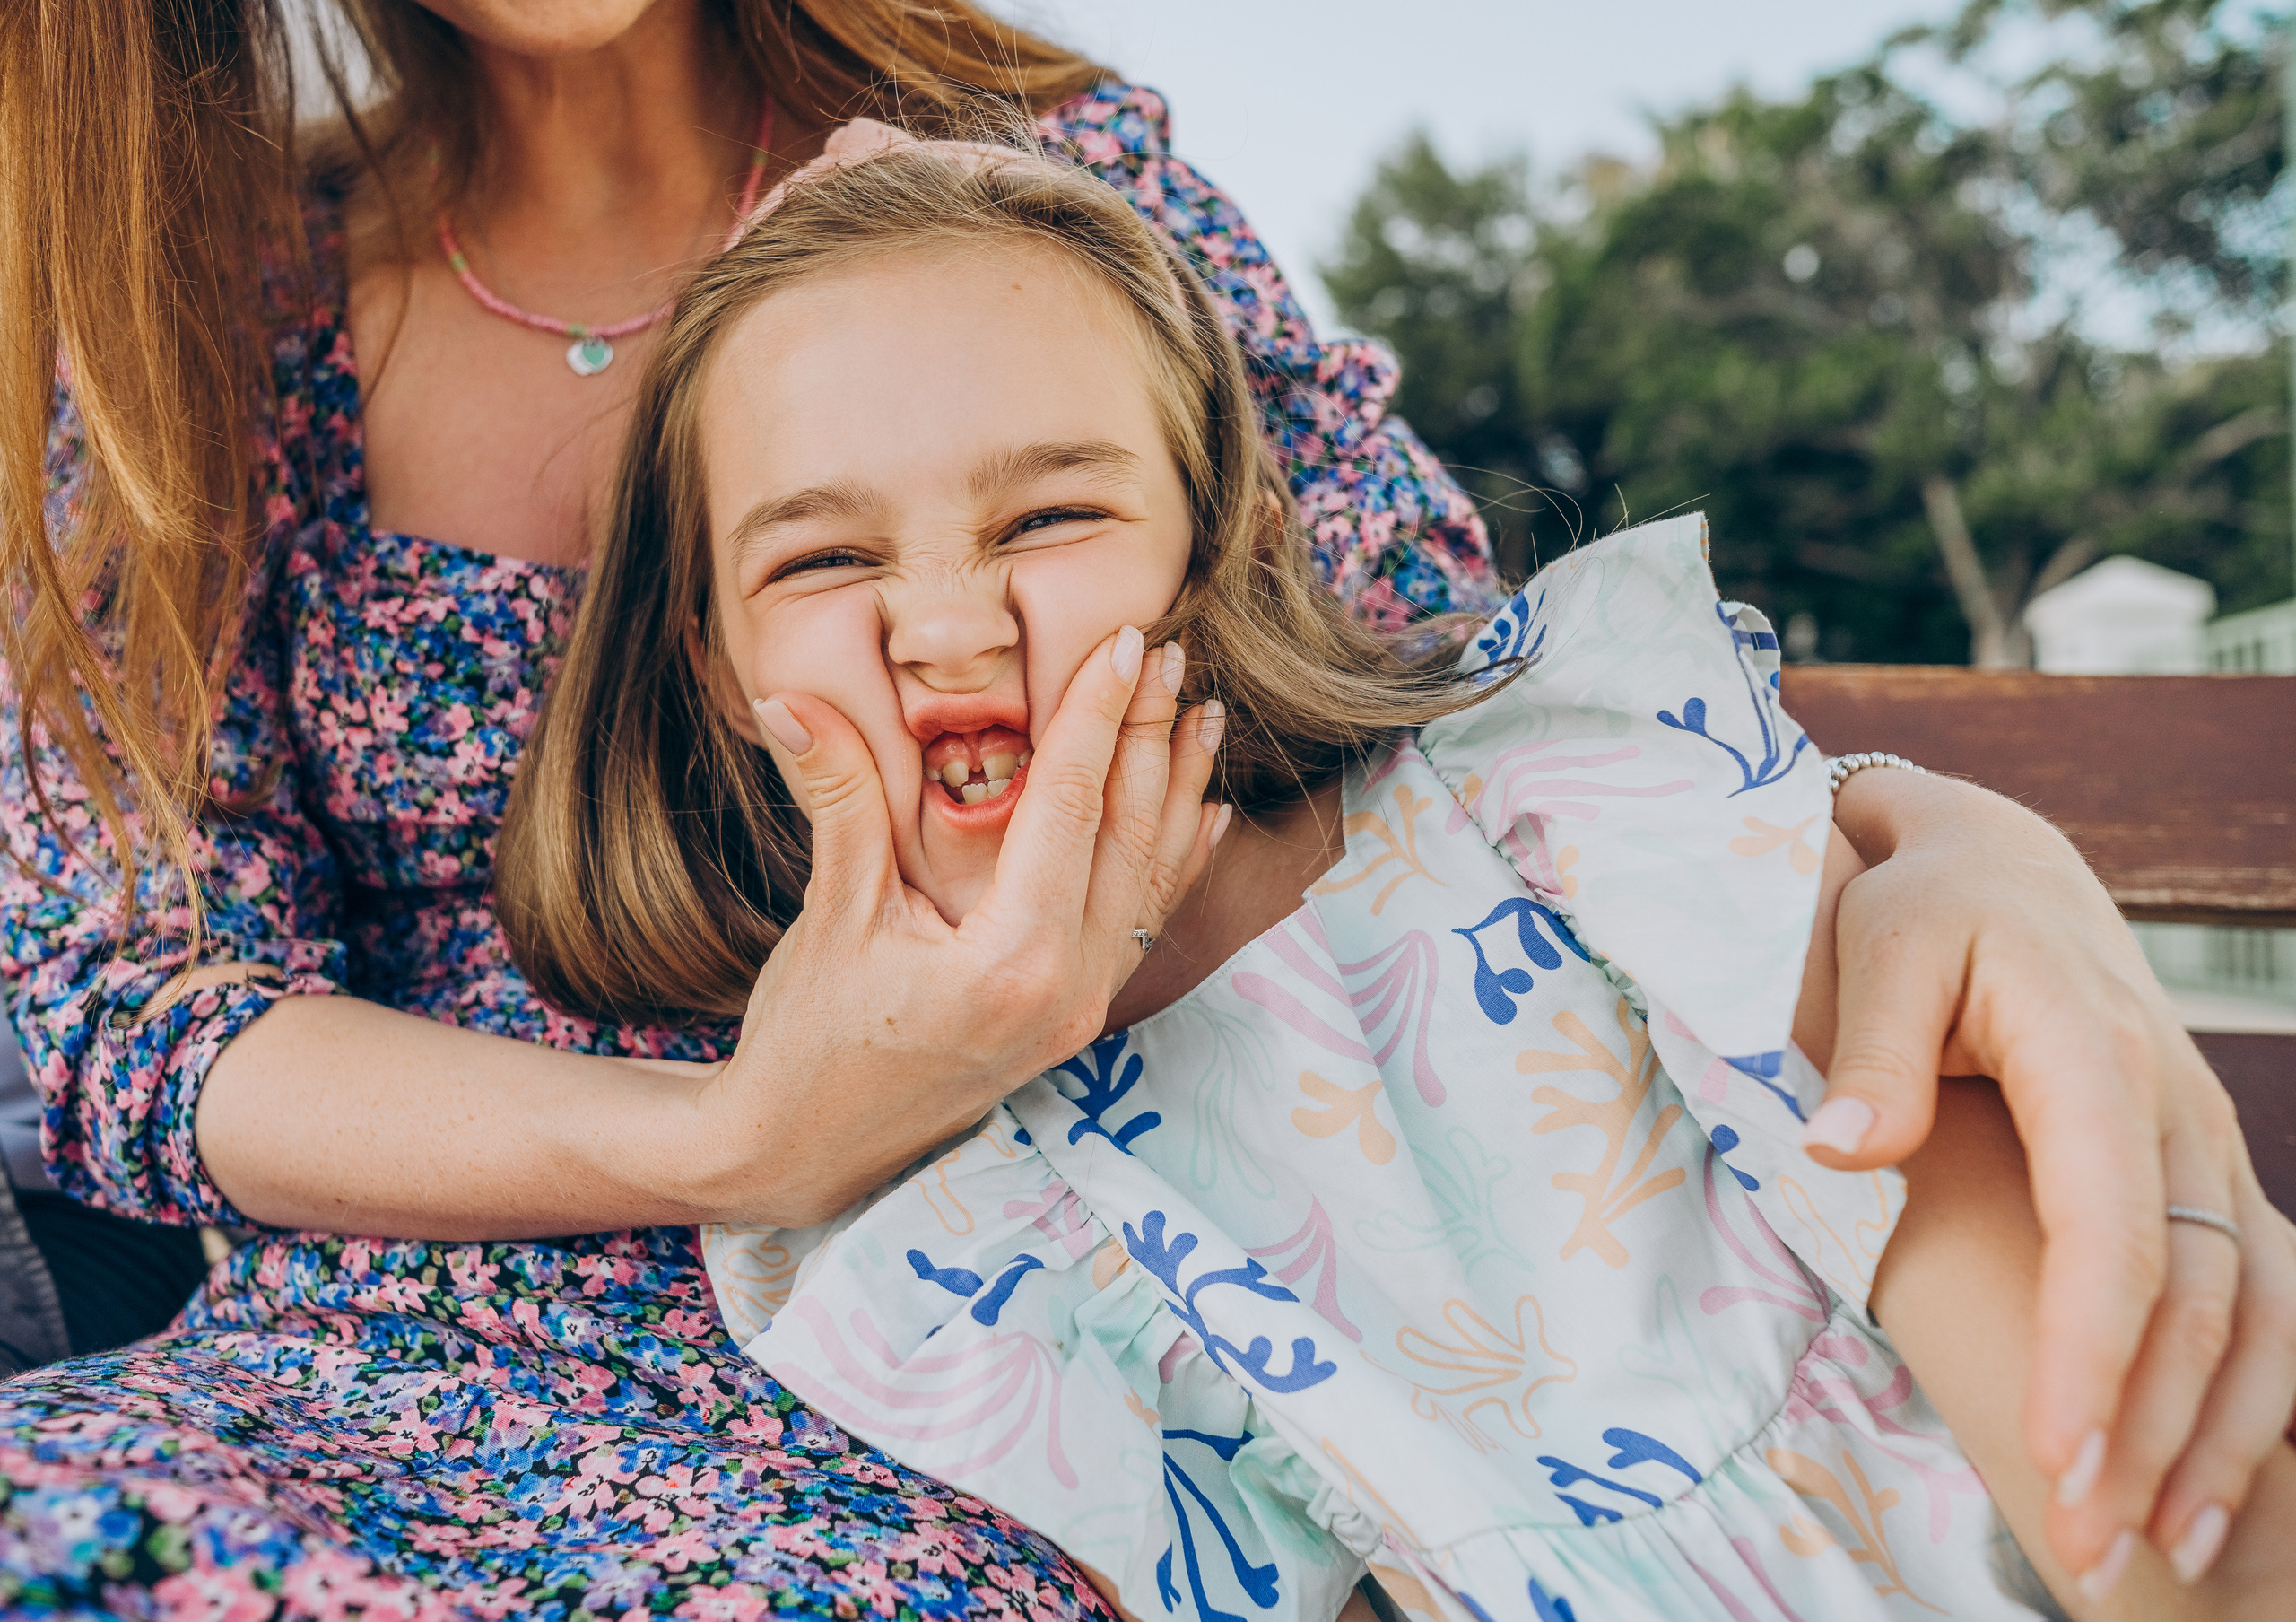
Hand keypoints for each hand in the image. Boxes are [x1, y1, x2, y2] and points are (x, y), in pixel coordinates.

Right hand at [695, 628, 1222, 1227]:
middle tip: (1171, 656)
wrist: (806, 1153)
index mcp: (1010, 962)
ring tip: (1204, 716)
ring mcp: (1079, 1011)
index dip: (1099, 718)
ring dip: (1178, 795)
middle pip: (1128, 839)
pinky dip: (1175, 866)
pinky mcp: (1075, 1021)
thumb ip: (837, 799)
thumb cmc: (809, 1042)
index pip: (1071, 809)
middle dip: (1151, 740)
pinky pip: (1142, 928)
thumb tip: (792, 697)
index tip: (1126, 644)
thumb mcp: (829, 914)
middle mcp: (1065, 990)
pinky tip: (1203, 817)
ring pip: (1149, 883)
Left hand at [1808, 768, 2295, 1593]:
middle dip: (2142, 1434)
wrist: (2003, 864)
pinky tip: (2201, 1491)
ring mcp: (2205, 1148)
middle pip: (2185, 1301)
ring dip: (2206, 1441)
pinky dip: (2245, 1401)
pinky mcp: (2204, 1175)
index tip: (2059, 1458)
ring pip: (2242, 1316)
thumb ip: (1864, 1044)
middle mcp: (2176, 1114)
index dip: (2092, 1354)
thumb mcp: (1879, 943)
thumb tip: (1843, 1149)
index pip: (2111, 1235)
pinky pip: (2260, 1302)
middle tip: (2083, 1545)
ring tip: (2154, 1555)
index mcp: (2094, 1060)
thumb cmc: (1925, 907)